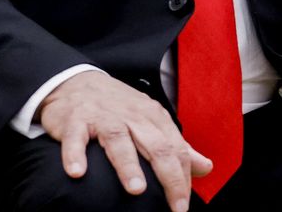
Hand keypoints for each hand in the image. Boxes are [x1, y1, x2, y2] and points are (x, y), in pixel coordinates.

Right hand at [38, 70, 210, 211]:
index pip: (176, 149)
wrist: (77, 82)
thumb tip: (206, 167)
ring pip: (119, 140)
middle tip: (175, 205)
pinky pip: (76, 138)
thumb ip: (177, 146)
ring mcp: (104, 117)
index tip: (183, 206)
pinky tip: (77, 172)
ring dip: (128, 165)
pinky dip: (75, 154)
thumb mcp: (151, 121)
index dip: (183, 178)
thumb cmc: (118, 107)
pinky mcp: (76, 120)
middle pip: (156, 146)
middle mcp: (133, 116)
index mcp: (154, 118)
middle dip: (168, 177)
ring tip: (137, 189)